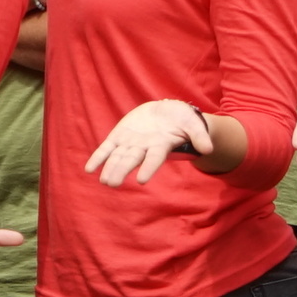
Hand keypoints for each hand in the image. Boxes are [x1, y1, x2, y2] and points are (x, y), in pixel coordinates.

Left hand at [87, 99, 213, 185]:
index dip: (149, 168)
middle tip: (112, 184)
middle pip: (132, 160)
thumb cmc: (182, 120)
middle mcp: (144, 148)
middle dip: (122, 170)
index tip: (142, 180)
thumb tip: (208, 149)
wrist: (167, 112)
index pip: (154, 158)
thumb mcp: (193, 123)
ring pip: (118, 157)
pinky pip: (107, 148)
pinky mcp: (120, 135)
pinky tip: (89, 169)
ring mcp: (131, 142)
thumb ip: (199, 135)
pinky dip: (98, 157)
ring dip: (110, 167)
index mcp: (161, 146)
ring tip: (103, 181)